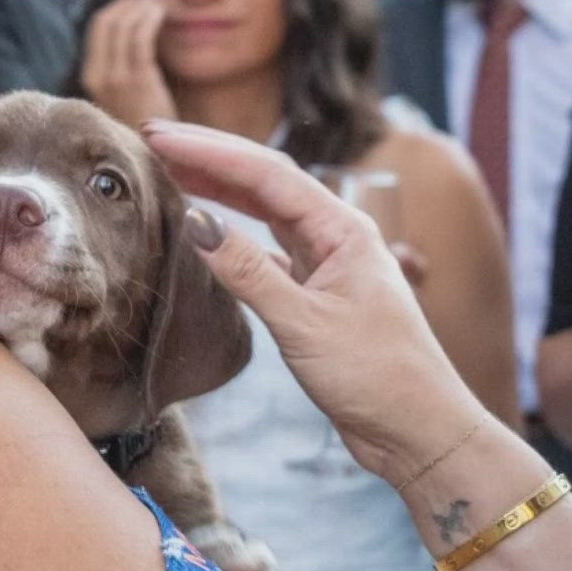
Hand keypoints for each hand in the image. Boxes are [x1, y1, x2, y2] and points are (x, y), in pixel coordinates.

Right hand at [80, 0, 176, 126]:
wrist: (155, 158)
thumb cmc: (147, 124)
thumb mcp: (126, 93)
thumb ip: (124, 66)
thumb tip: (136, 30)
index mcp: (92, 76)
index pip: (99, 26)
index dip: (119, 7)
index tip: (137, 1)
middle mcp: (98, 76)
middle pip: (108, 21)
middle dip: (129, 4)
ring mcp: (116, 79)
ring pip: (123, 25)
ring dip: (141, 8)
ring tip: (157, 5)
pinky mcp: (137, 81)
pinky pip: (139, 38)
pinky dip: (149, 18)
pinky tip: (161, 13)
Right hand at [142, 120, 476, 482]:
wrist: (418, 431)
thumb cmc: (377, 377)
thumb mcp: (304, 323)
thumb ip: (248, 272)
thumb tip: (196, 222)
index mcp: (343, 229)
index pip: (267, 174)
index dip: (209, 151)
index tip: (160, 138)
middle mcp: (336, 236)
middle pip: (264, 182)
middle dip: (209, 158)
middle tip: (154, 141)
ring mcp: (327, 264)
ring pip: (264, 213)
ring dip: (219, 191)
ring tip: (170, 171)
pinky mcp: (316, 294)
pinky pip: (267, 251)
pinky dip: (233, 237)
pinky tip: (205, 232)